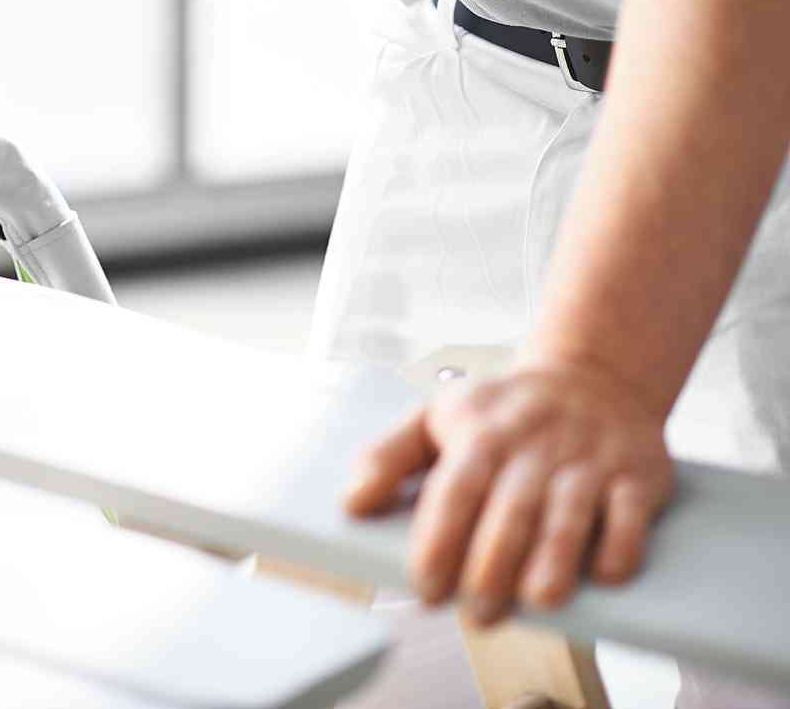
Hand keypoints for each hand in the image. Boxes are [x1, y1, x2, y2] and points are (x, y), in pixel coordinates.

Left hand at [344, 361, 674, 624]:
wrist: (592, 374)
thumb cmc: (502, 411)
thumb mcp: (435, 417)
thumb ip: (387, 457)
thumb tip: (351, 504)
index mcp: (480, 434)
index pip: (455, 490)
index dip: (439, 541)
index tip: (426, 587)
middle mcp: (534, 446)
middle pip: (511, 511)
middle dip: (491, 567)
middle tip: (475, 614)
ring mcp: (587, 460)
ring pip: (569, 515)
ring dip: (552, 562)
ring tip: (534, 604)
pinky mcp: (635, 475)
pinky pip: (630, 513)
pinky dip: (619, 546)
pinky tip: (601, 576)